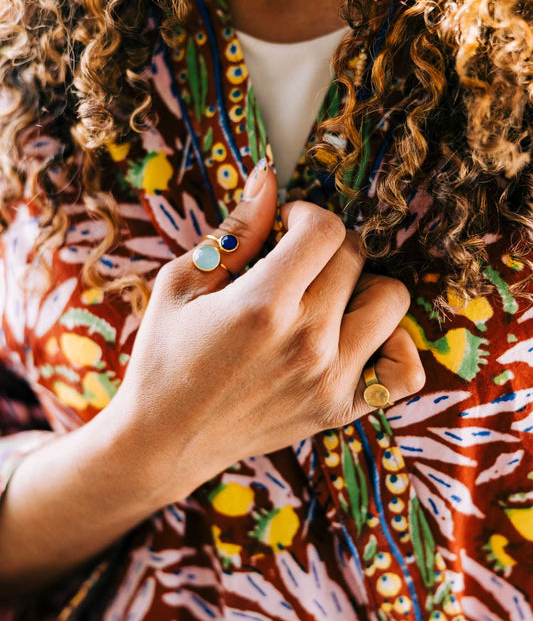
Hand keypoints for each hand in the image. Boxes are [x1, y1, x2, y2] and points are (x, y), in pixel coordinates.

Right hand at [109, 165, 424, 505]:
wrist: (164, 441)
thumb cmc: (164, 358)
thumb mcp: (181, 285)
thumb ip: (233, 233)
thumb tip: (268, 179)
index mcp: (262, 304)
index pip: (326, 229)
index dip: (307, 215)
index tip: (288, 228)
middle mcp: (306, 340)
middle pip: (355, 258)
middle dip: (327, 247)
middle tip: (298, 265)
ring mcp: (330, 379)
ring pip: (390, 301)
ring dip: (363, 287)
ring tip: (328, 298)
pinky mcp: (341, 409)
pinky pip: (405, 372)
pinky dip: (395, 346)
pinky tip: (360, 338)